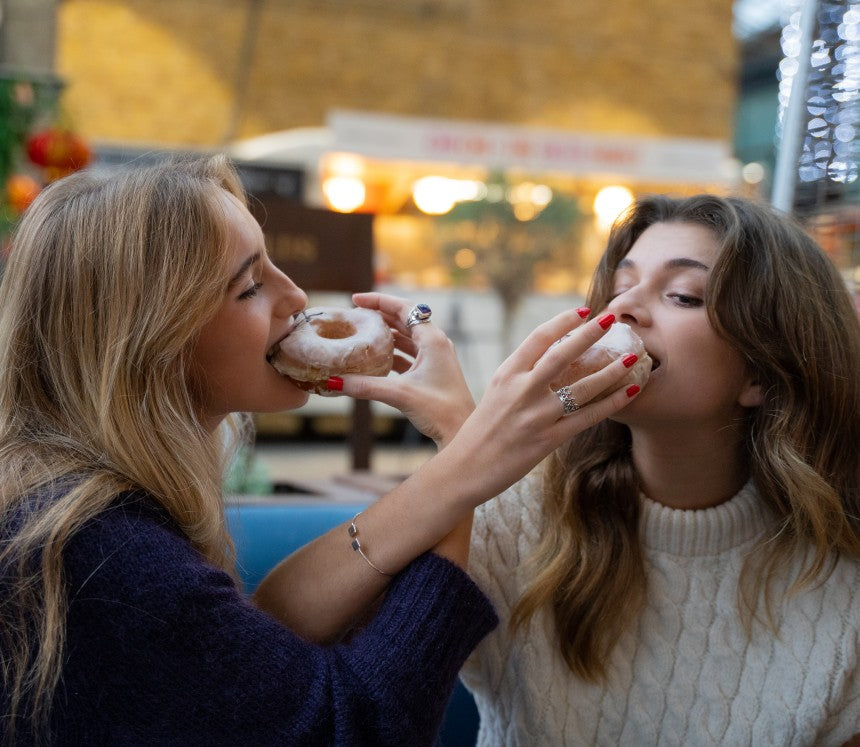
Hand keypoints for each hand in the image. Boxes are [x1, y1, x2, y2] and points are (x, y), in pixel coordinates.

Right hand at [335, 292, 474, 446]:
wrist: (462, 432)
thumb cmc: (440, 410)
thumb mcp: (400, 394)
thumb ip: (366, 386)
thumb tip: (335, 382)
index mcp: (433, 340)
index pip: (404, 308)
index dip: (379, 301)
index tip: (356, 299)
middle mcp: (436, 344)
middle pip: (404, 319)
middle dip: (379, 316)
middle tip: (355, 316)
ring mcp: (435, 358)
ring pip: (407, 338)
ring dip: (385, 335)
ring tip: (361, 334)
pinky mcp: (432, 372)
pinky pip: (409, 354)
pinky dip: (392, 353)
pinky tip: (375, 359)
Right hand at [440, 309, 640, 504]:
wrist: (465, 468)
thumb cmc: (481, 430)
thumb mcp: (496, 393)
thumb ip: (520, 376)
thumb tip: (549, 359)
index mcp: (506, 375)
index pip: (538, 338)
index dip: (563, 321)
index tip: (584, 311)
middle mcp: (521, 391)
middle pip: (562, 354)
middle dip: (590, 333)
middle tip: (612, 317)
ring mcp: (535, 416)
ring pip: (582, 387)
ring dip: (611, 369)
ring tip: (633, 356)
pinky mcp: (547, 440)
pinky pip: (587, 417)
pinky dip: (612, 403)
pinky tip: (630, 391)